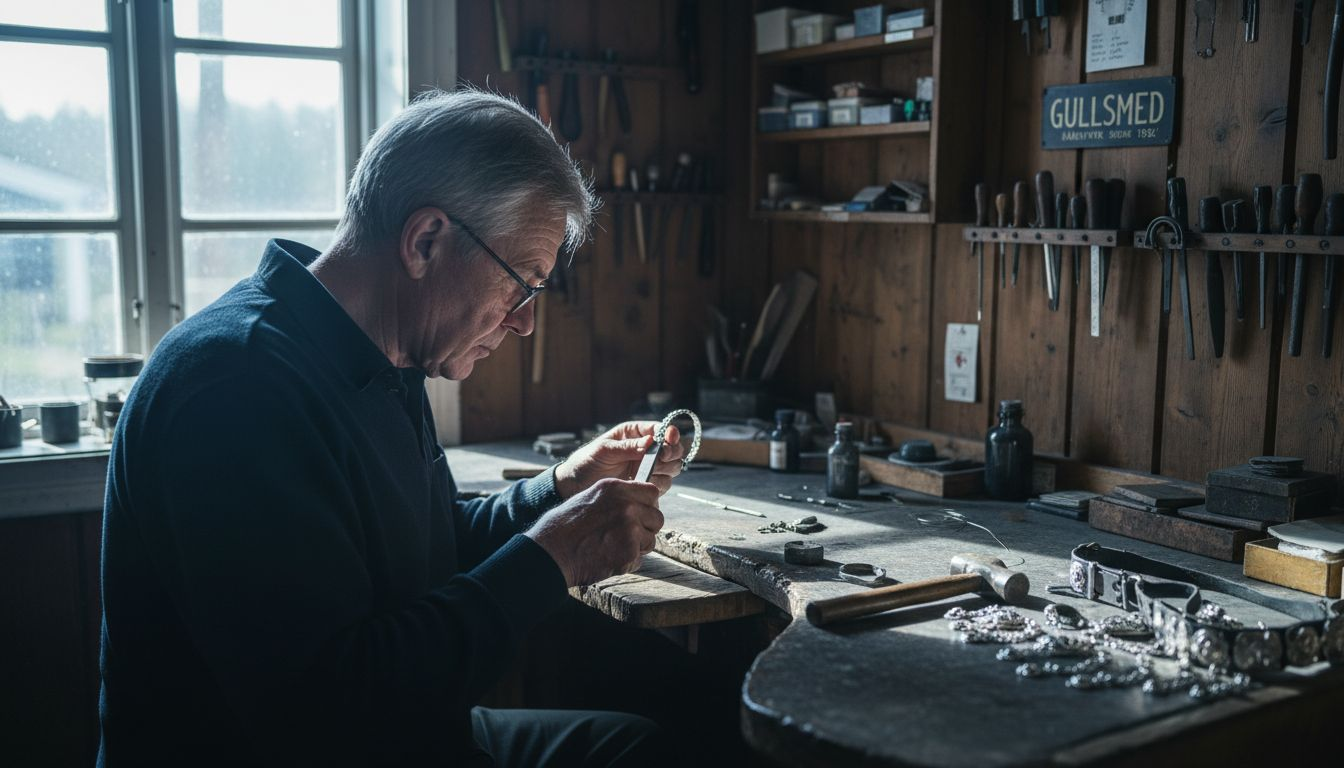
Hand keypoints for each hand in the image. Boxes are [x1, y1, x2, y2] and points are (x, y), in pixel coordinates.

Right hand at [525, 478, 663, 585]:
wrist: (552, 552)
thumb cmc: (566, 527)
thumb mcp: (590, 498)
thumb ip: (616, 498)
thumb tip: (637, 503)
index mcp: (616, 488)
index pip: (652, 492)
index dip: (647, 505)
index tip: (640, 514)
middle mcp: (626, 506)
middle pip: (657, 517)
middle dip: (646, 528)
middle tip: (625, 536)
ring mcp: (629, 529)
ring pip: (650, 540)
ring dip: (636, 547)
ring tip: (612, 548)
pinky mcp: (629, 552)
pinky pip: (639, 559)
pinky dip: (627, 563)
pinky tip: (608, 559)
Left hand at [554, 421, 685, 497]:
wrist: (576, 486)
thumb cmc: (587, 461)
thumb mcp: (604, 450)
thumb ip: (628, 446)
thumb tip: (650, 441)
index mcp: (635, 433)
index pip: (660, 429)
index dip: (669, 433)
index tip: (670, 437)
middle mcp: (645, 449)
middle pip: (673, 449)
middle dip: (671, 453)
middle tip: (660, 458)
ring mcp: (647, 468)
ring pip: (672, 468)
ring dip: (665, 470)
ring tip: (647, 473)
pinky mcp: (646, 485)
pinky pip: (663, 485)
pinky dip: (657, 485)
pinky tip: (642, 484)